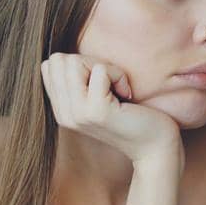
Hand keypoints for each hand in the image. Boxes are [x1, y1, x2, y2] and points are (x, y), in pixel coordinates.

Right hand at [40, 53, 180, 165]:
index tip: (101, 82)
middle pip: (59, 60)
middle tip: (111, 83)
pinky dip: (119, 75)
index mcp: (61, 110)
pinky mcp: (97, 111)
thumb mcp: (98, 98)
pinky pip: (101, 70)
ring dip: (104, 67)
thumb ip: (79, 82)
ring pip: (74, 62)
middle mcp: (64, 114)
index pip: (50, 65)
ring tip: (118, 88)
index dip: (79, 63)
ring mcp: (78, 113)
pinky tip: (127, 95)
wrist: (155, 148)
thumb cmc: (133, 117)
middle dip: (90, 62)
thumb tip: (65, 56)